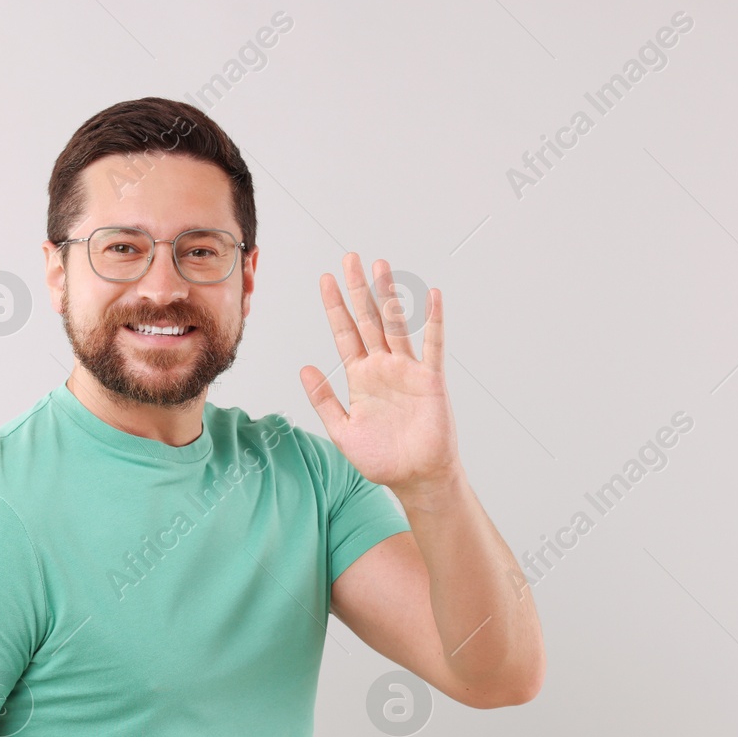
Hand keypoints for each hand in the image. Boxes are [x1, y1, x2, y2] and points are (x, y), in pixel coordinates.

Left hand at [299, 253, 459, 498]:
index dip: (334, 307)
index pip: (344, 333)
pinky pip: (433, 346)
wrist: (415, 478)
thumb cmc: (381, 458)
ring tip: (381, 266)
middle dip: (358, 289)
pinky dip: (433, 321)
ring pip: (396, 324)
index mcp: (360, 377)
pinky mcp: (430, 380)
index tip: (325, 280)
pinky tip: (431, 297)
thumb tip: (304, 368)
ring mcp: (407, 370)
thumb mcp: (342, 430)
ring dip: (389, 295)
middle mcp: (383, 367)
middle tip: (349, 258)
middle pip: (368, 319)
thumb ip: (323, 399)